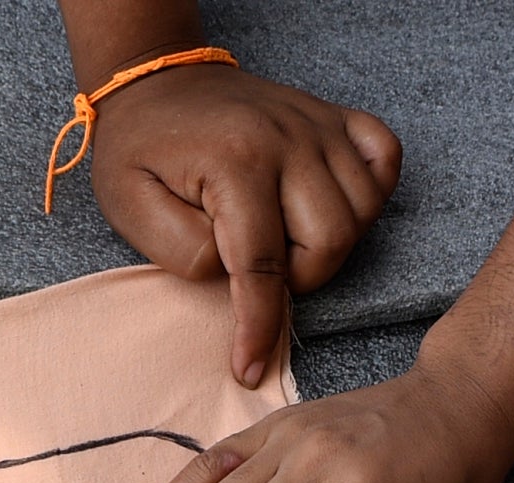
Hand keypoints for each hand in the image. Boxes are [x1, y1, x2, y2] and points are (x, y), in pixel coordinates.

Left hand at [88, 63, 399, 386]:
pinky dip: (369, 193)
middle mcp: (288, 139)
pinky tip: (329, 206)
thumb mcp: (129, 206)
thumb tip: (233, 277)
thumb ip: (182, 251)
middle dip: (299, 280)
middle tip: (260, 272)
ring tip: (286, 240)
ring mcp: (317, 125)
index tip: (249, 369)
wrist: (156, 81)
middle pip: (330, 242)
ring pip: (362, 211)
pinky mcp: (334, 117)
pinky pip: (384, 160)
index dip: (259, 327)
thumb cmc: (139, 149)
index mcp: (235, 162)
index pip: (262, 266)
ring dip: (330, 245)